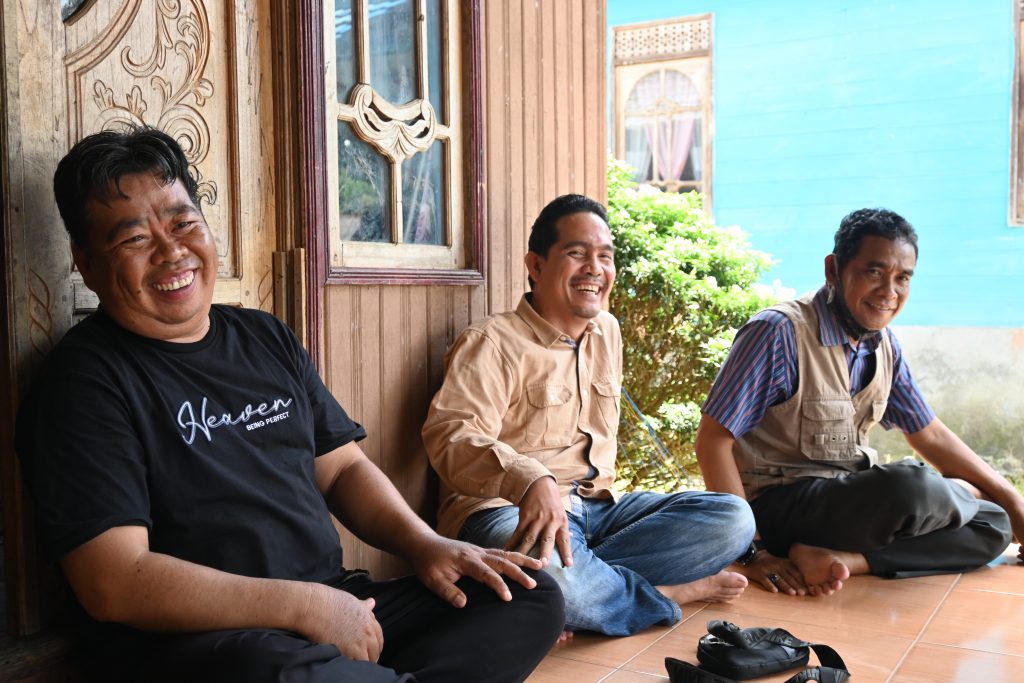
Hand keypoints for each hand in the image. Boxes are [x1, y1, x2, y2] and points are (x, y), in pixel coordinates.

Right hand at [298, 583, 382, 660]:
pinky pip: (357, 665)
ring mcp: (358, 643)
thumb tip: (372, 602)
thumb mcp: (351, 601)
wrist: (313, 607)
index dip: (374, 644)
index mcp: (368, 619)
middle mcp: (367, 631)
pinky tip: (348, 666)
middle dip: (370, 655)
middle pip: (375, 650)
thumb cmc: (328, 602)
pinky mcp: (348, 652)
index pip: (379, 637)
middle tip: (362, 659)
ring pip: (368, 660)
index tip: (370, 649)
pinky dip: (354, 666)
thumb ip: (363, 606)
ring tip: (355, 664)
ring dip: (363, 662)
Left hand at [410, 536, 544, 606]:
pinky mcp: (480, 551)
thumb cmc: (428, 563)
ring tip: (540, 565)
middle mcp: (476, 553)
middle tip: (533, 584)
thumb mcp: (432, 580)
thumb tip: (464, 604)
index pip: (486, 574)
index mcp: (466, 560)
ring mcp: (480, 550)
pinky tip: (525, 561)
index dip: (498, 585)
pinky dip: (515, 556)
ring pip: (505, 554)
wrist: (424, 544)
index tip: (509, 598)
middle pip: (502, 561)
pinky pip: (501, 552)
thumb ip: (448, 591)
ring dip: (523, 560)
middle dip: (519, 573)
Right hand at [505, 476, 572, 566]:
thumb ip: (562, 529)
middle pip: (547, 540)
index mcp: (561, 522)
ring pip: (529, 538)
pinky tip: (507, 551)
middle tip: (542, 565)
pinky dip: (512, 543)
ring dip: (525, 551)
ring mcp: (536, 519)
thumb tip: (567, 544)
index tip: (569, 564)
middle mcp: (549, 521)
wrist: (539, 484)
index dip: (567, 552)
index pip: (565, 539)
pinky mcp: (525, 516)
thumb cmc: (552, 503)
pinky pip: (518, 532)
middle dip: (544, 553)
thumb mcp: (561, 514)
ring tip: (521, 563)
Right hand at [734, 551, 806, 595]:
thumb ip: (793, 571)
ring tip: (792, 593)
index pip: (795, 573)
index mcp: (784, 564)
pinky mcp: (759, 574)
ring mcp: (768, 570)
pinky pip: (765, 580)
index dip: (801, 581)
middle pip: (788, 577)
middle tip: (803, 593)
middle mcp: (777, 566)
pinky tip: (774, 591)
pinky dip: (770, 585)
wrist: (754, 557)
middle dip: (796, 585)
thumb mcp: (783, 563)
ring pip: (778, 579)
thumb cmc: (772, 564)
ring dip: (786, 586)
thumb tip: (806, 583)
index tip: (808, 589)